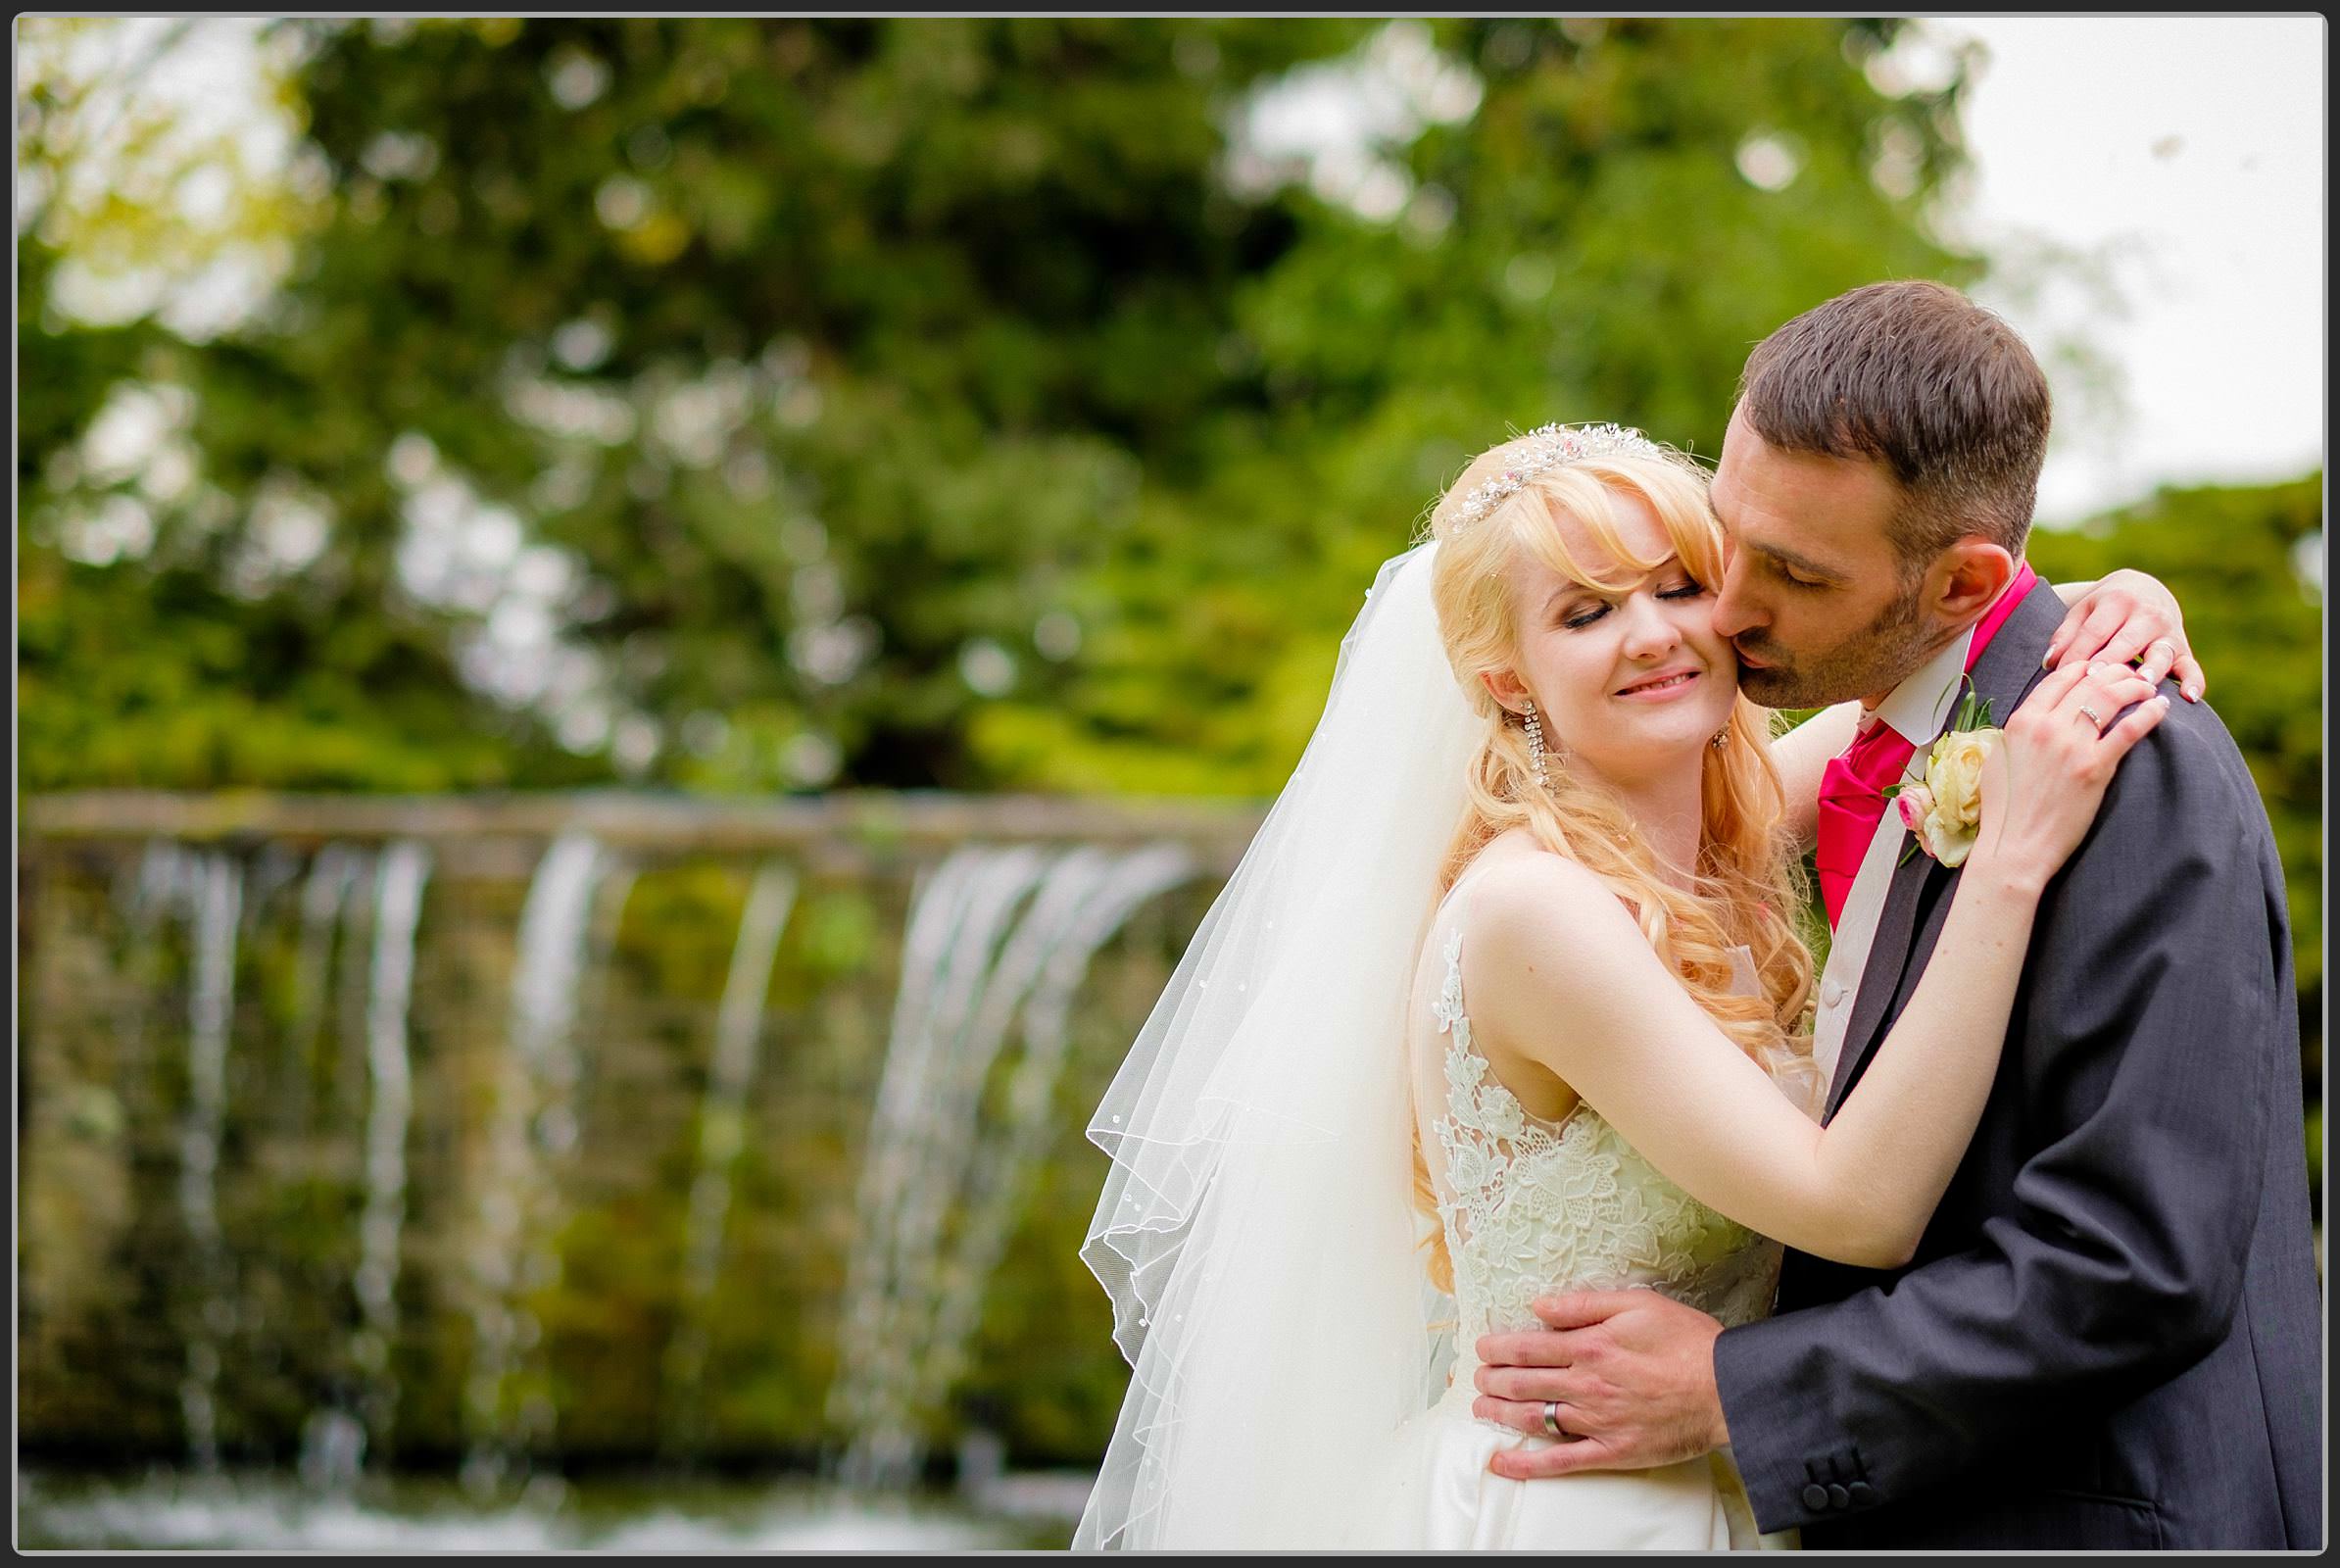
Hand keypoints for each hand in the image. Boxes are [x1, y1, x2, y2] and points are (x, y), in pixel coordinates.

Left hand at [1468, 1290, 1727, 1479]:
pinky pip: (1560, 1462)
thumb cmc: (1688, 1342)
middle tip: (1476, 1378)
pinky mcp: (1611, 1452)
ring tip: (1480, 1409)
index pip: (1528, 1347)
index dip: (1498, 1348)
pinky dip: (1527, 1465)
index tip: (1482, 1348)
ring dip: (1500, 1414)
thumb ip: (1585, 1304)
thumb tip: (1541, 1305)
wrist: (1727, 1389)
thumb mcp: (1638, 1303)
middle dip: (1492, 1380)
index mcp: (1589, 1346)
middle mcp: (1585, 1385)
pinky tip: (1502, 1464)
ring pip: (1533, 1419)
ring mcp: (1596, 1422)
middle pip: (1523, 1382)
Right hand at [1971, 661, 2168, 887]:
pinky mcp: (2095, 767)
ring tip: (2147, 687)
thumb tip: (2035, 718)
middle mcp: (2045, 727)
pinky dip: (2149, 714)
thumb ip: (2018, 733)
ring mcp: (2071, 746)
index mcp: (2020, 722)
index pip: (2058, 679)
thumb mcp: (2000, 760)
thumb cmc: (2005, 809)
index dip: (2083, 667)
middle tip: (2130, 674)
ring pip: (2109, 697)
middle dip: (2115, 672)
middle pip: (2088, 682)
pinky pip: (2129, 730)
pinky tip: (2160, 707)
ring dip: (2134, 686)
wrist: (2016, 846)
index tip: (2098, 668)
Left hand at [2044, 568, 2203, 701]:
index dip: (2077, 652)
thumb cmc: (2104, 607)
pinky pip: (2191, 666)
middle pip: (2127, 641)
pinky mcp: (2184, 649)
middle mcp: (2147, 615)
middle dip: (2112, 660)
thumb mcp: (2083, 610)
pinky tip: (2188, 697)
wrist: (2144, 588)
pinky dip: (2193, 681)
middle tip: (2096, 679)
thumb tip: (2050, 662)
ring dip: (2153, 668)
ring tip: (2144, 684)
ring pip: (2161, 652)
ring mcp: (2168, 632)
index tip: (2060, 674)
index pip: (2095, 631)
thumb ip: (2066, 634)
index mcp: (2118, 601)